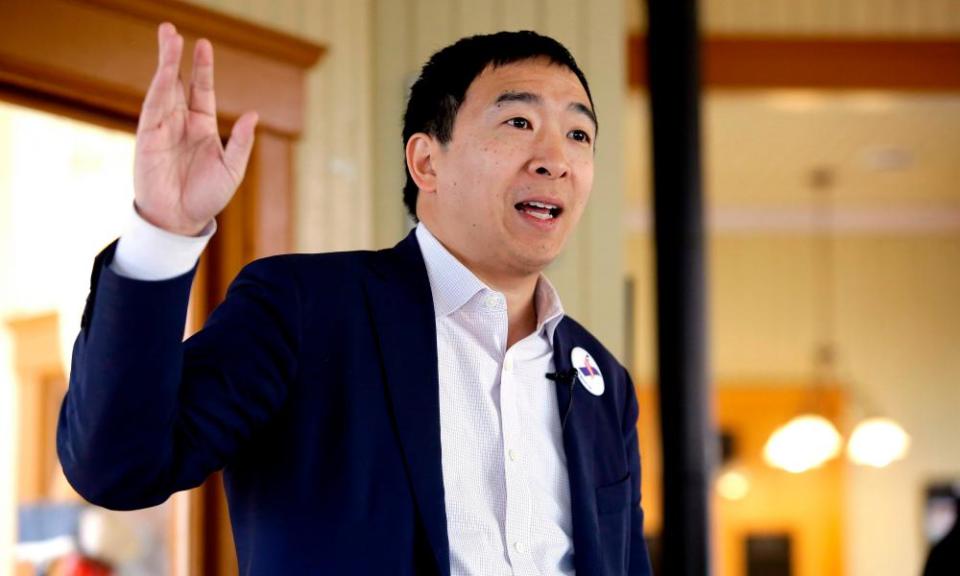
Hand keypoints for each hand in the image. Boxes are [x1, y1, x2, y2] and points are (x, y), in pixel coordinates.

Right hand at [133, 23, 257, 235]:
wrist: (182, 220)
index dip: (202, 68)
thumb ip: (241, 142)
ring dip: (164, 64)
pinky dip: (157, 88)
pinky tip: (162, 72)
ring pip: (162, 88)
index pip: (201, 90)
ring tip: (167, 38)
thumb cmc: (208, 197)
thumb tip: (252, 114)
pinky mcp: (147, 138)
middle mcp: (181, 123)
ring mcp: (163, 128)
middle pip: (176, 82)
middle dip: (174, 56)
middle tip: (170, 30)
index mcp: (203, 127)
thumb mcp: (232, 168)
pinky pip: (152, 108)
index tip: (203, 44)